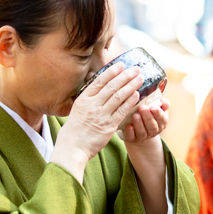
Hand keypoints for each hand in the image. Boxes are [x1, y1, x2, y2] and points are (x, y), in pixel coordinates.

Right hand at [51, 63, 141, 179]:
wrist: (72, 148)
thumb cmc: (73, 130)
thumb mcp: (76, 110)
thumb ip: (88, 99)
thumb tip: (98, 87)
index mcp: (83, 99)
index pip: (100, 81)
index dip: (112, 71)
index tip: (121, 64)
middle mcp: (92, 105)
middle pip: (112, 86)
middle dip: (126, 76)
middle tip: (136, 69)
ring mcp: (101, 115)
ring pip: (119, 96)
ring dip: (131, 86)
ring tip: (140, 78)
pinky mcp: (109, 126)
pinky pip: (122, 111)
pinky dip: (130, 102)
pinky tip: (137, 94)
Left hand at [119, 98, 169, 144]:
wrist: (138, 127)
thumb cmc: (149, 113)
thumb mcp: (157, 107)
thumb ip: (163, 103)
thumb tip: (163, 101)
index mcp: (161, 123)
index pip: (162, 119)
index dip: (158, 113)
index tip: (153, 107)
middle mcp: (153, 131)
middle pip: (152, 126)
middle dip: (147, 117)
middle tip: (142, 108)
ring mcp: (143, 137)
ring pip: (142, 132)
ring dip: (139, 124)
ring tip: (135, 115)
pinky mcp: (133, 139)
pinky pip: (132, 137)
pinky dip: (130, 132)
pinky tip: (128, 125)